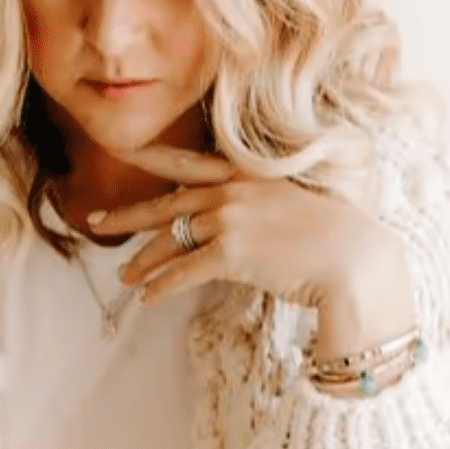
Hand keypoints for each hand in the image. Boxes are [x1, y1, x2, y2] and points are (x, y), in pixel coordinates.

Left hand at [91, 145, 415, 359]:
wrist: (354, 259)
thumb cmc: (334, 239)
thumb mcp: (292, 206)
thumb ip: (259, 205)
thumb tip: (234, 224)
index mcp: (248, 173)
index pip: (189, 162)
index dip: (153, 157)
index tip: (123, 150)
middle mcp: (234, 190)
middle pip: (166, 202)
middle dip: (127, 214)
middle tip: (95, 220)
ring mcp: (230, 220)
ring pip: (171, 240)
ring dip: (144, 261)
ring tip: (125, 276)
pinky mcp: (231, 253)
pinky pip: (183, 272)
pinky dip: (162, 286)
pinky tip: (147, 297)